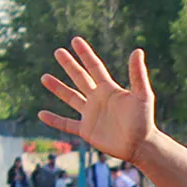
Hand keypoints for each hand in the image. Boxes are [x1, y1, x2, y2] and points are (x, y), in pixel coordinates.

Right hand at [38, 38, 156, 163]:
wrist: (141, 146)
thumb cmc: (144, 121)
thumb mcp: (142, 95)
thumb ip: (138, 74)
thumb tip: (137, 50)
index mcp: (109, 90)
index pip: (94, 67)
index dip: (85, 54)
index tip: (75, 40)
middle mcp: (98, 99)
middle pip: (80, 78)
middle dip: (69, 65)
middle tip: (58, 52)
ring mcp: (91, 115)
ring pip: (70, 98)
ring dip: (58, 88)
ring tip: (44, 77)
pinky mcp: (87, 130)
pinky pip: (67, 124)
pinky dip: (54, 120)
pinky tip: (41, 114)